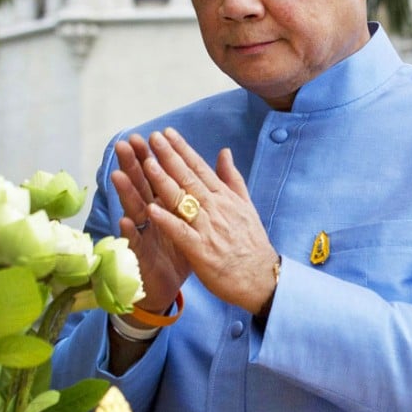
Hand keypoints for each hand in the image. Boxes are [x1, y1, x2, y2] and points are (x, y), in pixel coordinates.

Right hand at [111, 134, 191, 314]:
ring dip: (125, 193)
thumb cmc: (177, 253)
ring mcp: (143, 235)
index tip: (153, 135)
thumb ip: (191, 195)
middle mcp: (150, 217)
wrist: (168, 287)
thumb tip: (195, 169)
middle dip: (133, 165)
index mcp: (164, 206)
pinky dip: (128, 232)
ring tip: (117, 175)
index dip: (155, 156)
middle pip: (141, 186)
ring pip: (133, 210)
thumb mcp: (189, 222)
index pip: (158, 176)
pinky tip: (123, 221)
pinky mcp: (140, 256)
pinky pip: (134, 243)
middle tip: (125, 144)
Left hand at [140, 127, 279, 314]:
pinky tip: (151, 209)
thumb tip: (224, 152)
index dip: (182, 149)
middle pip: (188, 178)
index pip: (199, 168)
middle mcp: (215, 208)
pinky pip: (181, 232)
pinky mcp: (201, 250)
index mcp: (223, 197)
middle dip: (169, 157)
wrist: (262, 279)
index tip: (167, 133)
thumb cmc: (251, 244)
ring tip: (148, 163)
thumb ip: (231, 178)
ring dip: (164, 181)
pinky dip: (166, 220)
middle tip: (153, 137)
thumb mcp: (245, 206)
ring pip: (182, 201)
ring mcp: (208, 228)